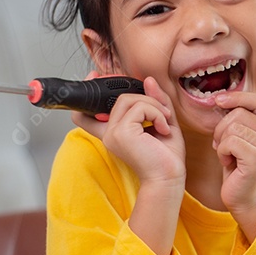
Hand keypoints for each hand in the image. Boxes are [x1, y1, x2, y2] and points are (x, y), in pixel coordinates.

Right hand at [73, 76, 185, 191]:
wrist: (169, 178)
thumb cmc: (167, 157)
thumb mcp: (163, 122)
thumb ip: (155, 101)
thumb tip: (148, 80)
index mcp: (114, 133)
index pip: (86, 114)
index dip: (90, 94)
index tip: (96, 76)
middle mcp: (109, 133)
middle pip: (119, 98)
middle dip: (146, 99)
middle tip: (163, 115)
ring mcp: (112, 133)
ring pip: (129, 99)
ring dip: (153, 105)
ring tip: (164, 123)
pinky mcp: (121, 133)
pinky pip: (139, 107)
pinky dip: (156, 113)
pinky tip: (163, 129)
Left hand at [212, 91, 255, 237]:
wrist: (243, 199)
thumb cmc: (239, 167)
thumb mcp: (245, 138)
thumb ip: (250, 118)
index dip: (236, 96)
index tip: (218, 101)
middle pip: (239, 112)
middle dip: (221, 127)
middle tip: (222, 144)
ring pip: (232, 127)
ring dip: (221, 141)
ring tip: (226, 155)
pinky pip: (230, 141)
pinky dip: (221, 151)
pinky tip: (227, 162)